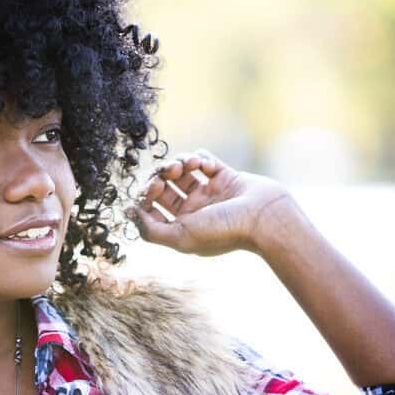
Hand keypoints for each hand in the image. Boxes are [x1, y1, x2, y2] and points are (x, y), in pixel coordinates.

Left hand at [127, 149, 292, 255]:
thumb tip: (129, 213)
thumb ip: (150, 230)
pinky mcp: (225, 177)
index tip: (153, 187)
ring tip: (190, 164)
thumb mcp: (180, 237)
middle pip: (164, 188)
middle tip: (168, 172)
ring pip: (182, 172)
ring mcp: (210, 194)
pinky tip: (204, 164)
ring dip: (181, 163)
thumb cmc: (224, 231)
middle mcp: (194, 212)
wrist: (265, 218)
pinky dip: (200, 158)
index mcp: (181, 228)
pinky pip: (204, 161)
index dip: (145, 196)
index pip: (150, 209)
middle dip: (161, 175)